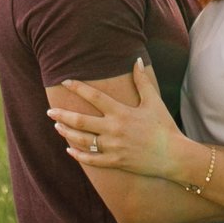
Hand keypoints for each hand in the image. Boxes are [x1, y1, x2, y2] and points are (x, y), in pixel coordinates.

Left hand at [49, 59, 196, 183]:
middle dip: (63, 115)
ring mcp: (113, 147)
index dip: (78, 88)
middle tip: (49, 111)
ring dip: (67, 133)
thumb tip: (136, 60)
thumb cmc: (164, 127)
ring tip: (57, 127)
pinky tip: (70, 150)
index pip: (95, 97)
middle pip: (81, 121)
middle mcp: (114, 129)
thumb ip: (143, 81)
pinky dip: (78, 156)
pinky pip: (91, 160)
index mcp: (121, 112)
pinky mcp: (115, 162)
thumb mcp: (154, 101)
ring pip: (83, 141)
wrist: (174, 156)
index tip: (65, 82)